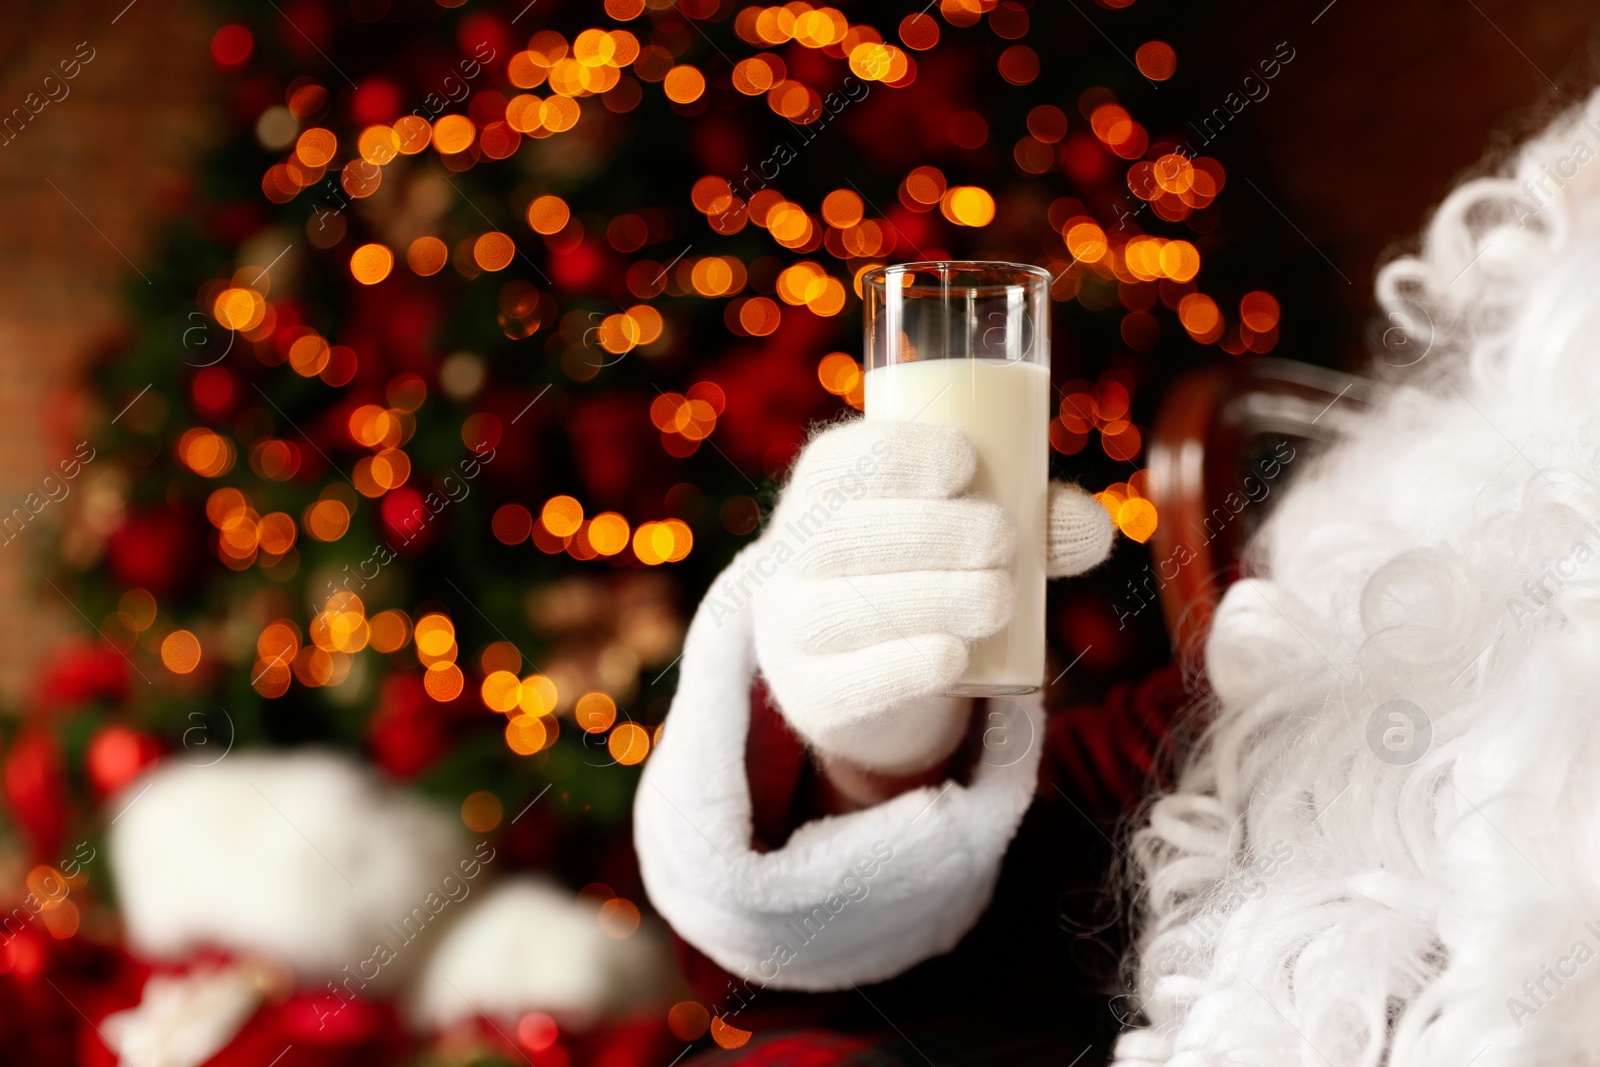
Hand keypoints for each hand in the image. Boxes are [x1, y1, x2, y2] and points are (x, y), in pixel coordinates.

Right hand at [750, 419, 1112, 778]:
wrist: (859, 667)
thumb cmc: (922, 569)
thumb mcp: (966, 529)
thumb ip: (1032, 517)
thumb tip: (1095, 526)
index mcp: (821, 491)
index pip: (837, 463)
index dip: (896, 456)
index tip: (965, 463)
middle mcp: (790, 557)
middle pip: (840, 536)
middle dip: (931, 532)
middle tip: (1004, 540)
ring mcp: (792, 630)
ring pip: (840, 610)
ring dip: (929, 598)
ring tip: (1000, 598)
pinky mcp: (812, 698)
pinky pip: (844, 684)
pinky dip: (902, 667)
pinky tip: (954, 657)